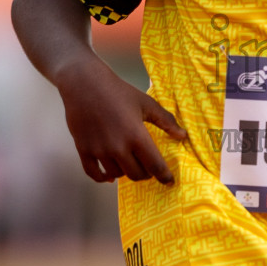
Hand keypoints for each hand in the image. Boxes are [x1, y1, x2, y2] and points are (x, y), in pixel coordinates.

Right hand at [53, 56, 187, 183]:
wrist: (84, 84)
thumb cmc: (118, 92)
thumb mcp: (146, 103)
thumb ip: (166, 121)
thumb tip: (182, 136)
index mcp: (136, 136)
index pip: (155, 165)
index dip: (164, 176)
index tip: (169, 181)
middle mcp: (118, 147)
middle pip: (137, 174)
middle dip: (146, 174)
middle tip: (148, 168)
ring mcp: (99, 150)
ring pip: (117, 175)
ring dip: (126, 172)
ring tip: (129, 163)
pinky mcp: (83, 150)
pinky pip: (94, 174)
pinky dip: (103, 178)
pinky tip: (110, 176)